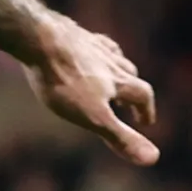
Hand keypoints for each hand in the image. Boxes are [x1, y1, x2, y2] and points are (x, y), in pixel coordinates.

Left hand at [24, 22, 158, 164]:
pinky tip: (81, 50)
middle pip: (129, 72)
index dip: (146, 110)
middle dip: (133, 89)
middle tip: (129, 102)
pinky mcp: (68, 32)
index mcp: (118, 80)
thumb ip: (120, 136)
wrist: (38, 37)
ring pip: (110, 55)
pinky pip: (85, 39)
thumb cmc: (64, 80)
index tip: (145, 122)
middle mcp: (108, 60)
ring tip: (109, 77)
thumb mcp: (92, 115)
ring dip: (114, 68)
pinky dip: (90, 48)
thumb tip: (153, 158)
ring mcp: (88, 43)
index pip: (142, 95)